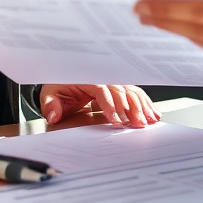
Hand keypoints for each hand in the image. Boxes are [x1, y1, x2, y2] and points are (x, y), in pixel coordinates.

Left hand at [40, 84, 159, 127]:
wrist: (63, 79)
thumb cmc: (58, 87)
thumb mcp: (49, 95)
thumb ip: (51, 105)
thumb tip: (54, 114)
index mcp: (88, 78)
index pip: (102, 90)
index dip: (110, 105)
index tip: (116, 120)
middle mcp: (103, 78)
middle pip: (121, 91)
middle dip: (131, 108)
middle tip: (138, 123)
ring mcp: (113, 83)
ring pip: (131, 92)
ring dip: (142, 106)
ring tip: (150, 120)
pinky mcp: (119, 89)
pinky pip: (134, 94)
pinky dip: (145, 103)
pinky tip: (153, 113)